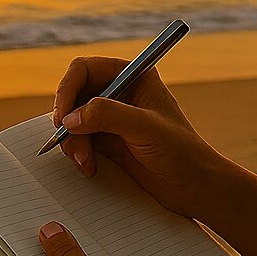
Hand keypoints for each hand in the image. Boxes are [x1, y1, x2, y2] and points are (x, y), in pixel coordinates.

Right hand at [52, 55, 225, 220]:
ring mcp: (113, 117)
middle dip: (68, 121)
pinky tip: (90, 167)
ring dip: (72, 142)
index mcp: (134, 76)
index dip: (67, 88)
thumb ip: (108, 115)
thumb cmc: (181, 152)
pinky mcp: (109, 140)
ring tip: (85, 162)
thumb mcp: (144, 128)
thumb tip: (71, 118)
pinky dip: (78, 153)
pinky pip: (79, 140)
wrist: (194, 186)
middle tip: (69, 144)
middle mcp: (120, 92)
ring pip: (73, 120)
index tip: (62, 116)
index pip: (85, 69)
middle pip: (74, 95)